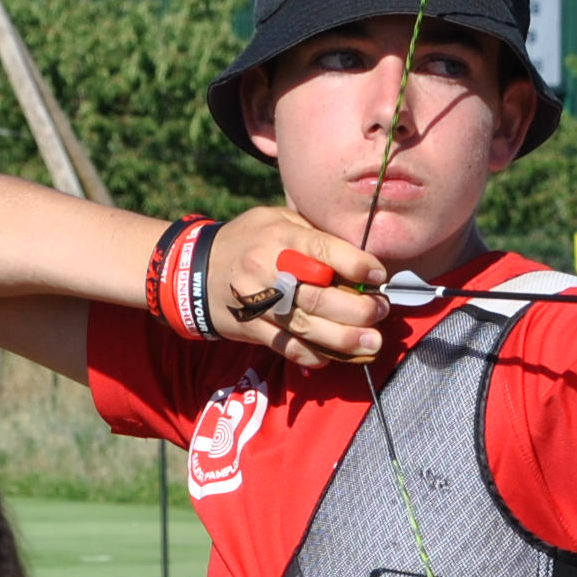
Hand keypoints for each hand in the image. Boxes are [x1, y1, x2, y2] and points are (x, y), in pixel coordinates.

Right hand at [206, 208, 387, 368]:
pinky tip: (335, 356)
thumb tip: (359, 255)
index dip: (356, 264)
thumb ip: (313, 233)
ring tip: (372, 343)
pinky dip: (313, 354)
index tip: (378, 275)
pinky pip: (286, 346)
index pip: (323, 250)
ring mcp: (257, 302)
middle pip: (318, 295)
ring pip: (306, 326)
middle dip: (357, 308)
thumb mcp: (277, 219)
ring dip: (344, 339)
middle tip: (381, 312)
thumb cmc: (248, 240)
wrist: (194, 270)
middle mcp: (267, 269)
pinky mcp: (251, 328)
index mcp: (279, 236)